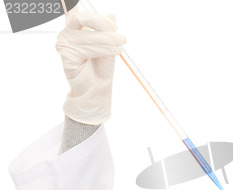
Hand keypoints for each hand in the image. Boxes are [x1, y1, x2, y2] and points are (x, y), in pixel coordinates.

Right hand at [55, 6, 126, 124]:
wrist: (97, 89)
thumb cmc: (101, 68)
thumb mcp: (108, 45)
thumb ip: (107, 30)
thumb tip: (112, 15)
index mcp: (76, 27)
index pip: (78, 10)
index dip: (91, 13)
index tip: (111, 23)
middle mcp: (67, 32)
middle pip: (82, 18)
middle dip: (104, 25)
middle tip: (121, 37)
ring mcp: (64, 43)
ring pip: (89, 35)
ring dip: (108, 41)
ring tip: (120, 48)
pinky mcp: (66, 55)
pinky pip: (86, 48)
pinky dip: (103, 50)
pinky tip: (113, 53)